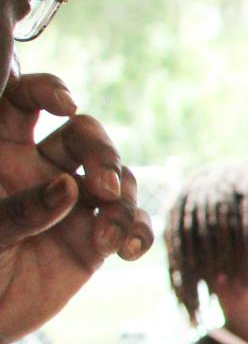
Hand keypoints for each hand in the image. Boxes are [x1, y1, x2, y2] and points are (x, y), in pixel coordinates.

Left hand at [0, 73, 152, 343]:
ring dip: (124, 203)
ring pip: (118, 179)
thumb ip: (24, 208)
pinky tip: (126, 252)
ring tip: (108, 238)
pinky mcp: (97, 241)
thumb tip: (71, 188)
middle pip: (85, 136)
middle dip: (104, 155)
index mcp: (2, 153)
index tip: (66, 105)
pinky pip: (132, 225)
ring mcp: (74, 205)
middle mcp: (41, 170)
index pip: (23, 102)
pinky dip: (137, 234)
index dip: (47, 91)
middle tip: (106, 188)